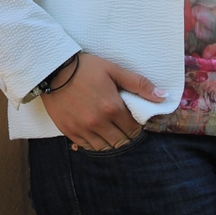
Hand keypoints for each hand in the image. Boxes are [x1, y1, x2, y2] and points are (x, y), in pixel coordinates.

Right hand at [40, 52, 165, 150]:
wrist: (53, 68)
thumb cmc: (85, 67)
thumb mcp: (113, 69)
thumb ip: (138, 84)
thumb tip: (162, 96)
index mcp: (112, 107)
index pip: (133, 129)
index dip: (136, 125)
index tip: (133, 119)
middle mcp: (99, 122)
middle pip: (122, 141)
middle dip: (126, 135)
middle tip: (123, 125)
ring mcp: (83, 129)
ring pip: (106, 147)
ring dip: (112, 141)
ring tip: (111, 131)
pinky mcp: (70, 132)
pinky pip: (88, 147)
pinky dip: (96, 143)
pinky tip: (97, 133)